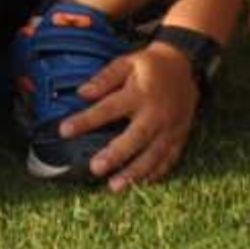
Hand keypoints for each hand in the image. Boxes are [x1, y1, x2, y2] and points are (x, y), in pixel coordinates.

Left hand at [60, 39, 203, 190]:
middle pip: (135, 137)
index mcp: (139, 93)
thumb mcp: (127, 62)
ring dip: (134, 172)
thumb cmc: (150, 66)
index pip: (108, 108)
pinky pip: (169, 158)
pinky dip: (156, 172)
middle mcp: (155, 113)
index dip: (86, 120)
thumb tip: (82, 92)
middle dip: (116, 155)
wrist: (184, 65)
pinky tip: (142, 182)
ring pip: (153, 154)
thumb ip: (105, 78)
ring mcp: (170, 127)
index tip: (64, 130)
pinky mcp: (179, 136)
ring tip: (115, 186)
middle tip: (96, 168)